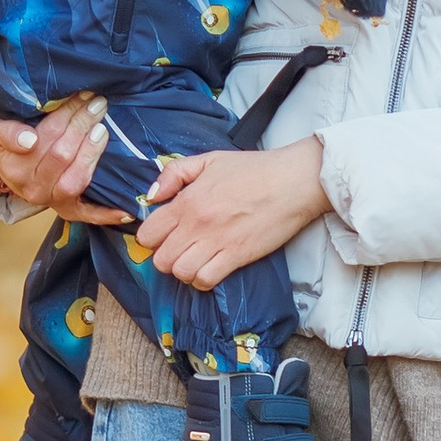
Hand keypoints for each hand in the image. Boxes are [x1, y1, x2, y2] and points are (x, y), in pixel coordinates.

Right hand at [0, 95, 125, 223]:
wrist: (14, 173)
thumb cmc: (11, 147)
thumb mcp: (0, 134)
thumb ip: (9, 133)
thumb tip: (29, 140)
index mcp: (15, 168)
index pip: (45, 137)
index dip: (65, 115)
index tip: (81, 95)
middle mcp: (34, 189)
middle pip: (63, 154)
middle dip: (82, 125)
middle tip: (97, 104)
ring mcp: (54, 203)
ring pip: (78, 177)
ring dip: (93, 151)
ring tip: (103, 128)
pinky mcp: (70, 212)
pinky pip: (90, 215)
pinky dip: (108, 212)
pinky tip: (126, 210)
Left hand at [138, 136, 327, 290]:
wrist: (292, 182)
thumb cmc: (254, 170)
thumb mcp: (208, 160)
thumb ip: (174, 174)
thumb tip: (153, 196)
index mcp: (187, 201)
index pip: (148, 234)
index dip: (152, 237)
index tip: (164, 234)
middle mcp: (197, 225)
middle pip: (161, 260)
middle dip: (166, 257)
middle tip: (179, 249)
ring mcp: (217, 243)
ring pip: (181, 273)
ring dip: (184, 270)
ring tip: (194, 260)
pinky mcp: (237, 256)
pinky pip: (206, 280)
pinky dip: (203, 279)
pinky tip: (209, 268)